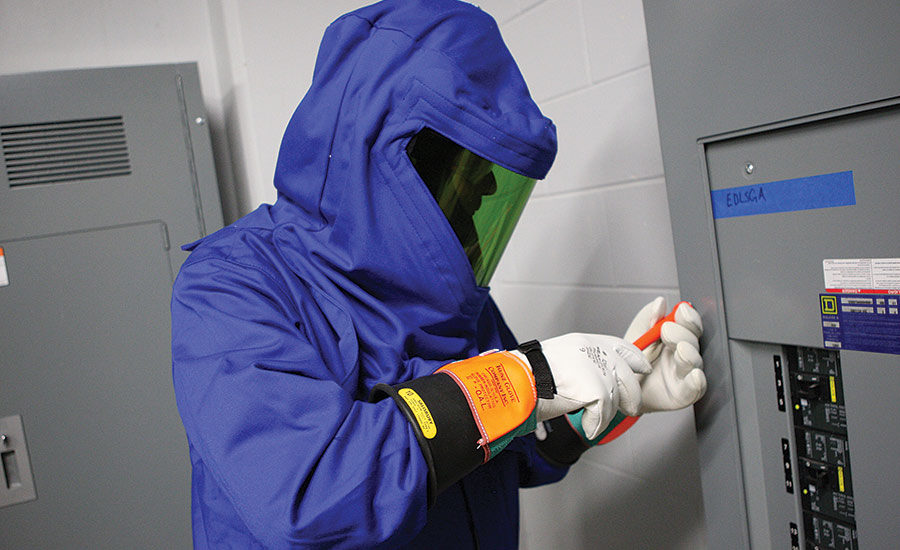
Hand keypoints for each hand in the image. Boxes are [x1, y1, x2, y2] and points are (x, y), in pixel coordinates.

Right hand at [515, 333, 650, 438]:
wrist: (516, 381)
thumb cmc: (528, 375)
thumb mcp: (560, 359)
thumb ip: (582, 364)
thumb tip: (595, 381)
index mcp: (585, 342)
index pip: (621, 347)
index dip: (635, 360)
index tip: (642, 369)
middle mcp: (595, 352)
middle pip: (627, 376)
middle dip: (631, 396)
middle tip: (630, 408)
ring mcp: (597, 370)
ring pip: (615, 400)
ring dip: (605, 415)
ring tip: (591, 420)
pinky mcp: (597, 390)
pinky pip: (602, 416)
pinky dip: (594, 425)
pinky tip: (586, 426)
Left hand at [624, 297, 706, 412]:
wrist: (620, 385)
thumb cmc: (632, 357)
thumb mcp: (638, 331)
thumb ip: (649, 315)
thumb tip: (660, 303)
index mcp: (677, 336)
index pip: (690, 324)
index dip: (689, 317)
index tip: (681, 311)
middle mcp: (684, 354)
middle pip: (694, 341)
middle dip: (683, 333)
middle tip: (666, 330)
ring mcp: (684, 374)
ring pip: (695, 363)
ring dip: (689, 355)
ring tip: (680, 350)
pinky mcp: (682, 394)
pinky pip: (695, 389)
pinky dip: (697, 382)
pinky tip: (694, 374)